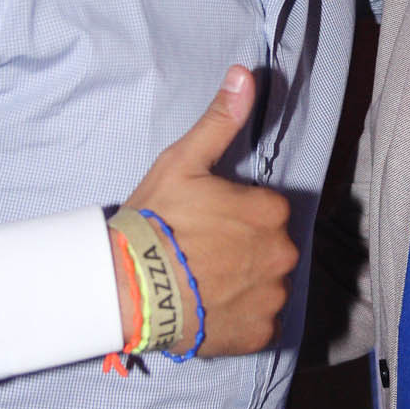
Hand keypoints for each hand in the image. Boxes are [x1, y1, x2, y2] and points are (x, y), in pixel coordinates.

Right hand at [113, 66, 298, 355]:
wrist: (128, 289)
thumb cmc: (154, 223)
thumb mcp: (183, 162)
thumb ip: (221, 121)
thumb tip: (245, 74)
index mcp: (270, 212)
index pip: (265, 209)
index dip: (234, 213)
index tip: (204, 221)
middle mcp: (282, 255)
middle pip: (269, 246)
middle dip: (242, 248)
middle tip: (200, 252)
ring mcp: (271, 297)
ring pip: (266, 283)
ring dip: (243, 283)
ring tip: (202, 281)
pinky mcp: (259, 334)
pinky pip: (260, 322)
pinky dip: (240, 317)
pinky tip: (209, 307)